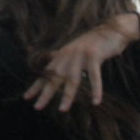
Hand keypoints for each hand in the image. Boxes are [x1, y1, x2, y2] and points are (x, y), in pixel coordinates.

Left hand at [23, 13, 139, 111]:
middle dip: (46, 93)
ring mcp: (81, 55)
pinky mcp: (95, 55)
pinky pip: (94, 76)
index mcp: (63, 55)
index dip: (36, 85)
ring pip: (72, 79)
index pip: (46, 72)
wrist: (113, 29)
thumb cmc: (96, 44)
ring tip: (62, 110)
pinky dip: (96, 89)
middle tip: (37, 107)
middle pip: (55, 77)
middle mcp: (68, 55)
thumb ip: (66, 58)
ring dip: (67, 95)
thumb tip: (54, 64)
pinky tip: (96, 102)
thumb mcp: (77, 51)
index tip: (26, 97)